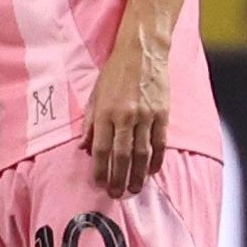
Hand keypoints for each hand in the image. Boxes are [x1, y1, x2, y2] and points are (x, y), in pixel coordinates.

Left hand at [80, 33, 168, 198]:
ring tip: (134, 190)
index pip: (101, 149)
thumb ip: (90, 122)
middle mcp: (126, 116)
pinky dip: (156, 161)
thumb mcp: (96, 93)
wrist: (142, 52)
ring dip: (138, 176)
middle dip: (118, 179)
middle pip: (122, 157)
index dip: (100, 170)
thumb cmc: (115, 72)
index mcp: (106, 111)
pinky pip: (160, 144)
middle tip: (117, 194)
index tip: (98, 183)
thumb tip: (84, 148)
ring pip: (142, 154)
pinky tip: (152, 172)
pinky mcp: (162, 115)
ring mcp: (146, 117)